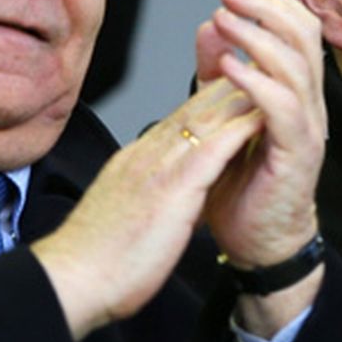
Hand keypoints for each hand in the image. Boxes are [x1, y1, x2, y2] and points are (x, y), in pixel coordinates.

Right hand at [30, 80, 265, 340]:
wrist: (72, 281)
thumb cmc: (94, 260)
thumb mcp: (122, 217)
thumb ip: (141, 199)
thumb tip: (154, 199)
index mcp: (134, 164)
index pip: (177, 121)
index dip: (207, 99)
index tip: (232, 83)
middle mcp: (145, 156)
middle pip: (193, 108)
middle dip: (226, 82)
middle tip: (258, 61)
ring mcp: (156, 168)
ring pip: (204, 119)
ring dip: (239, 94)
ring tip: (270, 73)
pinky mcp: (171, 190)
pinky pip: (211, 149)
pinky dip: (238, 128)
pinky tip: (262, 113)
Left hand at [194, 0, 330, 332]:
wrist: (257, 243)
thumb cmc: (241, 184)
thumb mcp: (222, 114)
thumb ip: (218, 72)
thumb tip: (209, 26)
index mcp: (296, 92)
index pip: (299, 30)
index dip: (272, 3)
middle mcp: (309, 105)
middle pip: (305, 38)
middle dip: (267, 9)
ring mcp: (307, 130)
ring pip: (297, 67)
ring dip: (258, 39)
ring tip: (225, 21)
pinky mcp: (297, 155)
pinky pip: (284, 110)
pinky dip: (257, 83)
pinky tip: (229, 68)